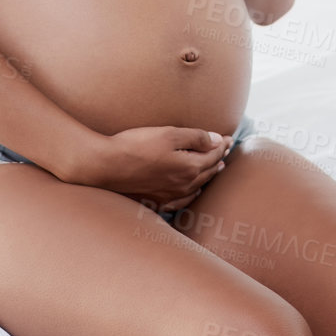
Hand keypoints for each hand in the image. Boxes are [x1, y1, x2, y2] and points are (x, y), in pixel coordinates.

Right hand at [82, 125, 233, 213]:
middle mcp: (184, 185)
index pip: (214, 155)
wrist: (106, 165)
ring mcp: (170, 196)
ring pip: (198, 186)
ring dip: (208, 175)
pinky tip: (193, 191)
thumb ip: (196, 137)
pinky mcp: (156, 201)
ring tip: (215, 167)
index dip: (222, 145)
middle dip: (218, 158)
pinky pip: (182, 201)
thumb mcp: (169, 134)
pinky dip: (192, 194)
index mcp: (190, 168)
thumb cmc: (136, 145)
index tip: (229, 138)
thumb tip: (217, 141)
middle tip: (225, 149)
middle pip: (208, 171)